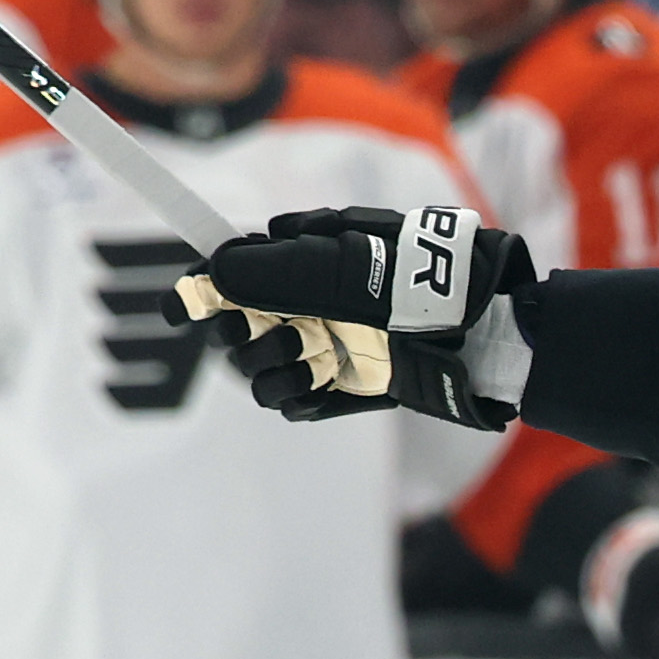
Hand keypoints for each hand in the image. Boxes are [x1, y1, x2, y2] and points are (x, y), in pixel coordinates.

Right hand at [187, 204, 533, 429]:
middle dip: (238, 330)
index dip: (198, 288)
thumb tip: (214, 269)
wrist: (482, 336)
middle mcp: (302, 302)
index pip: (231, 271)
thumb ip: (280, 270)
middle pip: (232, 325)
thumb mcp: (350, 266)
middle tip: (257, 330)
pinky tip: (321, 382)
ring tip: (311, 353)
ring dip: (270, 364)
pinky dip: (294, 393)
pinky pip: (286, 400)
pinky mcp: (333, 388)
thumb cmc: (425, 285)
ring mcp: (317, 346)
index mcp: (302, 258)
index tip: (176, 308)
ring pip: (254, 368)